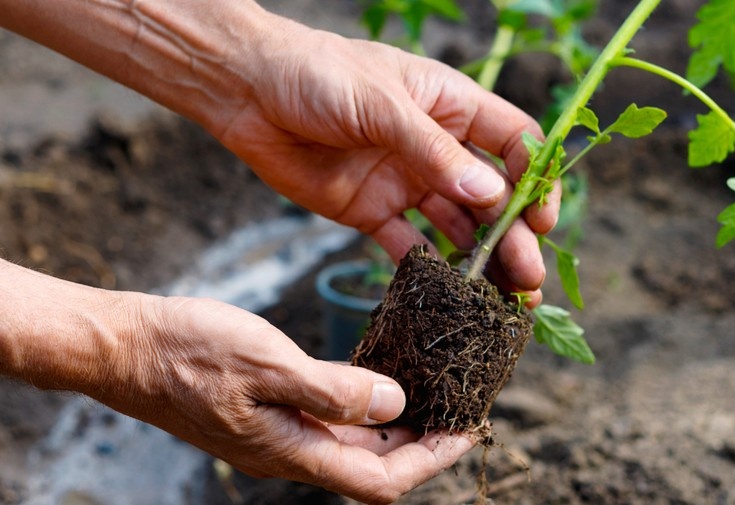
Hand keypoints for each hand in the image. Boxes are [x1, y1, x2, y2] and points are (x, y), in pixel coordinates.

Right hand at [95, 294, 474, 503]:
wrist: (124, 346)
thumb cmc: (187, 351)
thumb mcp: (267, 363)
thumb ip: (333, 391)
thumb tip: (397, 404)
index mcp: (292, 451)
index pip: (381, 478)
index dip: (430, 459)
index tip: (467, 429)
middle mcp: (288, 453)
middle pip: (372, 465)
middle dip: (421, 443)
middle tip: (458, 407)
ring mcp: (275, 436)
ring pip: (351, 444)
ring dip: (393, 425)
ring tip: (429, 393)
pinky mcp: (264, 414)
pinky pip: (326, 421)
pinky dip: (359, 407)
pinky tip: (374, 380)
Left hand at [213, 21, 558, 304]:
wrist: (246, 91)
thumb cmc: (317, 74)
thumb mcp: (382, 104)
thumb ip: (435, 152)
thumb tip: (492, 194)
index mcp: (450, 106)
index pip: (512, 142)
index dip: (534, 179)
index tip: (542, 219)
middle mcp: (435, 147)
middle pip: (491, 195)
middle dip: (513, 235)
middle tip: (528, 277)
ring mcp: (404, 181)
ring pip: (456, 226)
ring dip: (481, 259)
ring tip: (502, 298)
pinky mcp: (371, 210)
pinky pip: (406, 244)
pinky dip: (426, 268)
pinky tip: (445, 293)